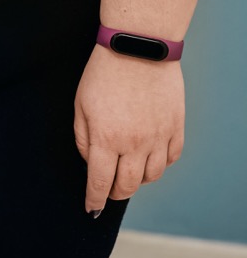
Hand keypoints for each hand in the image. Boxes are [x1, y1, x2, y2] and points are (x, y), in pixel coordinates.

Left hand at [74, 45, 184, 215]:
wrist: (137, 49)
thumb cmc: (102, 75)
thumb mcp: (80, 106)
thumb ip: (83, 139)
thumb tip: (91, 163)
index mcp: (106, 139)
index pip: (100, 182)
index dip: (95, 200)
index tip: (91, 208)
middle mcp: (134, 144)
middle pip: (127, 185)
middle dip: (114, 193)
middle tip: (107, 191)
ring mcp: (158, 137)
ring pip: (151, 177)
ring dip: (137, 181)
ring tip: (127, 174)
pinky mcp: (176, 127)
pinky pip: (171, 158)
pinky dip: (160, 165)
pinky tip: (149, 160)